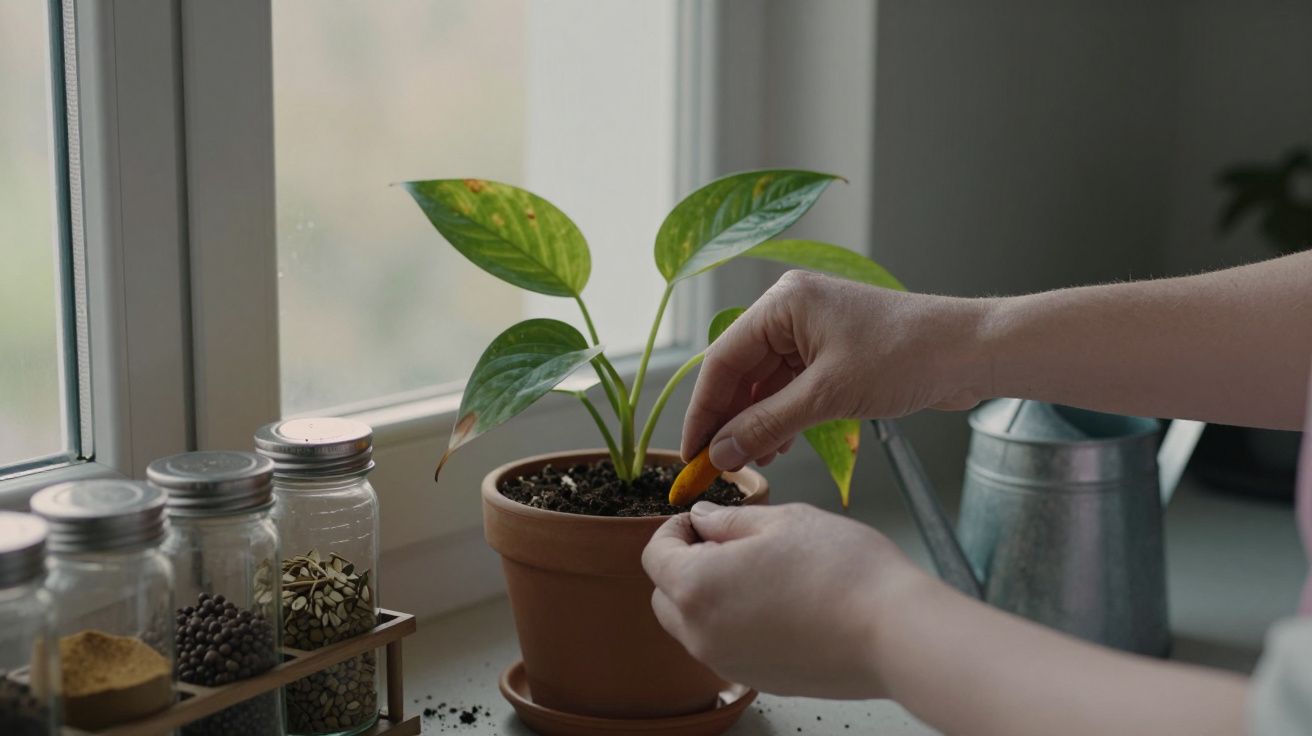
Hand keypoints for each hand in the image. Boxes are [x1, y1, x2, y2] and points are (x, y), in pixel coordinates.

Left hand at [641, 501, 931, 697]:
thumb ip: (728, 520)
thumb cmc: (843, 571)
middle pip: (666, 596)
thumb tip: (702, 520)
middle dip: (685, 565)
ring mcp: (728, 663)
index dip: (673, 530)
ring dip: (709, 596)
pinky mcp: (758, 680)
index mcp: (696, 588)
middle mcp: (702, 634)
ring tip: (759, 571)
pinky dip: (734, 623)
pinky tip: (778, 602)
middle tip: (726, 542)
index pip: (654, 556)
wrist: (894, 632)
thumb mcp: (781, 521)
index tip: (700, 519)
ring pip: (694, 625)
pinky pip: (726, 646)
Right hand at [683, 270, 989, 468]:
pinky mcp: (832, 351)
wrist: (971, 351)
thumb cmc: (905, 357)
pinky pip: (790, 386)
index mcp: (782, 303)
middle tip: (716, 465)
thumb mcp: (827, 396)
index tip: (691, 453)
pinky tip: (780, 446)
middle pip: (740, 371)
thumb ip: (767, 425)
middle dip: (729, 420)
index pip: (722, 361)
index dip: (703, 411)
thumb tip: (720, 454)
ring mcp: (812, 330)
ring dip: (755, 423)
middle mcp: (791, 310)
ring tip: (752, 462)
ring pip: (765, 382)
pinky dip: (781, 416)